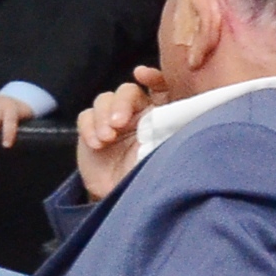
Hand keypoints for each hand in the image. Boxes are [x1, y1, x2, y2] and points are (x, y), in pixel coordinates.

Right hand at [73, 67, 166, 200]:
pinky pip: (86, 116)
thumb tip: (189, 111)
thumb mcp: (170, 151)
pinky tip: (97, 144)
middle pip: (127, 91)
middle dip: (121, 103)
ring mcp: (112, 121)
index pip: (159, 86)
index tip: (143, 75)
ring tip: (107, 138)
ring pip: (104, 100)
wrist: (125, 201)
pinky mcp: (92, 130)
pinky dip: (89, 127)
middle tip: (119, 124)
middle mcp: (137, 114)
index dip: (152, 76)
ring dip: (103, 116)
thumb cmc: (153, 177)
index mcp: (161, 115)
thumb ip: (175, 129)